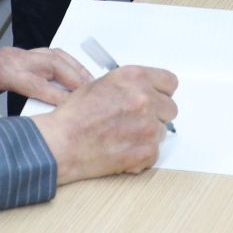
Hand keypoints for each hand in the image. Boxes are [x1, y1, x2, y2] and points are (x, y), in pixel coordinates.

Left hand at [0, 45, 91, 118]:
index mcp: (0, 71)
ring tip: (94, 87)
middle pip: (51, 63)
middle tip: (95, 97)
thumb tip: (12, 144)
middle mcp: (12, 57)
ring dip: (75, 69)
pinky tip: (79, 77)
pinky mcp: (23, 54)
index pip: (35, 83)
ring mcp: (18, 53)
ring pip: (54, 55)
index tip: (75, 110)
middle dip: (74, 79)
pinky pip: (50, 54)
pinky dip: (68, 64)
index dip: (56, 96)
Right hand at [30, 65, 179, 185]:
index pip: (170, 82)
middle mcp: (144, 99)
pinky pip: (154, 152)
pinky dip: (141, 155)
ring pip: (161, 132)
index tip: (156, 98)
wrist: (62, 142)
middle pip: (170, 108)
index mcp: (135, 78)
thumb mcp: (101, 84)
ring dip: (147, 135)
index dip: (162, 92)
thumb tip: (144, 91)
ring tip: (123, 137)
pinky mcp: (146, 151)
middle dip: (156, 115)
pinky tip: (122, 150)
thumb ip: (129, 85)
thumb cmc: (75, 115)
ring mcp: (148, 126)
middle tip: (135, 121)